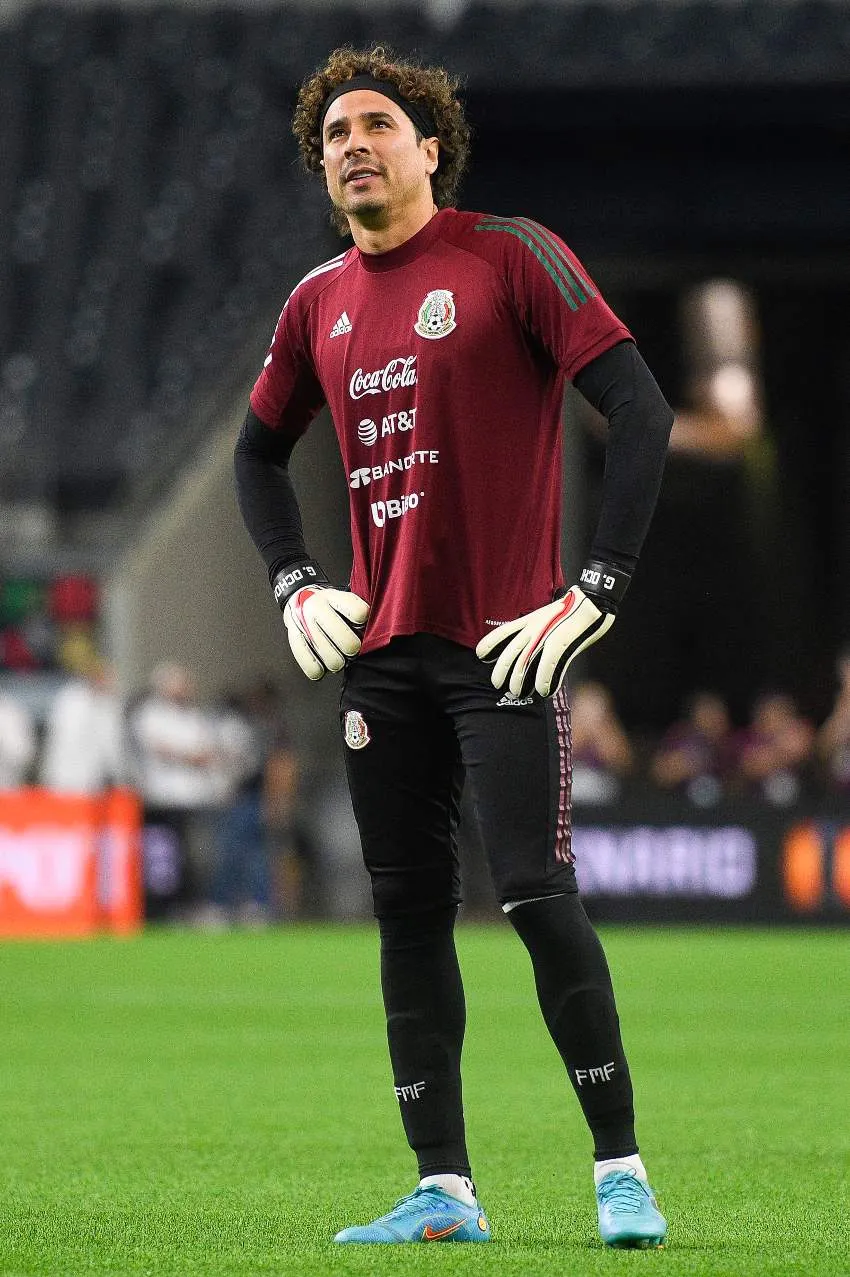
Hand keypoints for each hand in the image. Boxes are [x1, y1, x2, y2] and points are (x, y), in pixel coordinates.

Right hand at [283, 585, 368, 680]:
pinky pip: (311, 667)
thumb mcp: (343, 599)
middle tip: (351, 648)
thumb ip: (356, 613)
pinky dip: (319, 671)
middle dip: (353, 648)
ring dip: (338, 662)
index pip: (360, 613)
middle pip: (349, 642)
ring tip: (337, 656)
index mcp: (333, 597)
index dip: (364, 623)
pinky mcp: (294, 639)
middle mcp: (317, 608)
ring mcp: (304, 624)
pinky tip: (322, 666)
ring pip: (332, 659)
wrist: (298, 599)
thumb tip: (372, 633)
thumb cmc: (328, 605)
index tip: (361, 624)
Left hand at [476, 586, 613, 698]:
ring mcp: (546, 637)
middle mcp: (534, 629)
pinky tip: (543, 691)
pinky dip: (544, 682)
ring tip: (517, 692)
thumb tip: (532, 645)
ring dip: (519, 681)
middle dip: (501, 671)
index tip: (480, 654)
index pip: (503, 631)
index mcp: (530, 620)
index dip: (490, 643)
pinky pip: (547, 667)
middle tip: (497, 684)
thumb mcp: (547, 614)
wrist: (594, 600)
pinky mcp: (560, 644)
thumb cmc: (574, 608)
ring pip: (524, 663)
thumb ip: (537, 628)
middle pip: (511, 653)